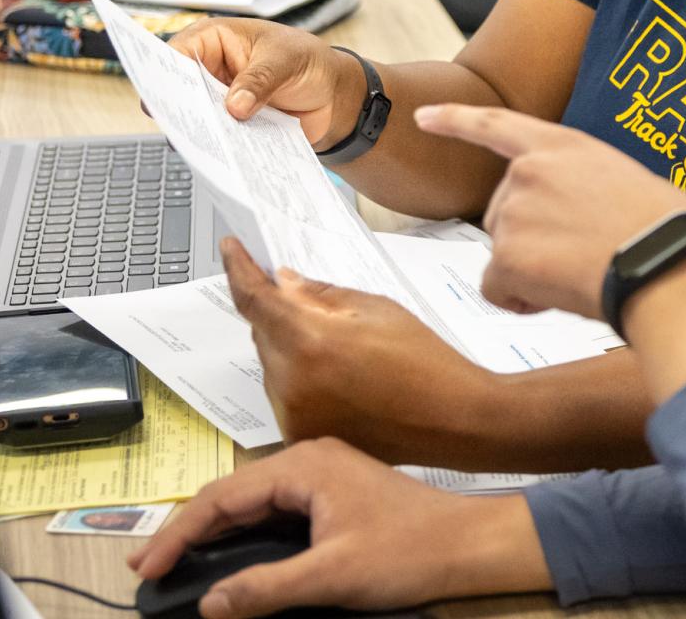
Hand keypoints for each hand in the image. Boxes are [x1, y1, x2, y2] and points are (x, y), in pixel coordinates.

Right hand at [128, 437, 547, 618]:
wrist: (469, 544)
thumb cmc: (410, 552)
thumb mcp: (332, 576)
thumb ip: (266, 588)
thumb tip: (209, 604)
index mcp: (305, 465)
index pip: (222, 497)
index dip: (178, 533)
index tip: (145, 567)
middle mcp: (309, 459)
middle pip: (231, 495)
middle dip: (188, 531)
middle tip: (147, 568)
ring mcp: (323, 474)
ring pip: (252, 502)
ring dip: (214, 532)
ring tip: (174, 562)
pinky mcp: (334, 493)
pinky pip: (275, 509)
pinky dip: (245, 532)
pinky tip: (227, 554)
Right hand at [168, 18, 360, 145]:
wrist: (335, 95)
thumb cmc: (309, 62)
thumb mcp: (287, 61)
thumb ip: (260, 80)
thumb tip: (234, 107)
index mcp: (214, 40)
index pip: (176, 53)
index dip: (163, 74)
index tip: (162, 96)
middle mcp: (210, 70)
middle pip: (179, 90)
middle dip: (180, 108)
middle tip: (181, 127)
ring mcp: (218, 100)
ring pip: (196, 118)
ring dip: (200, 132)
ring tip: (203, 148)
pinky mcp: (232, 126)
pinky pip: (219, 138)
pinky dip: (220, 148)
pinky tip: (223, 159)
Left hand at [221, 240, 497, 465]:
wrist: (455, 421)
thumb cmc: (426, 362)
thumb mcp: (378, 309)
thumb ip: (322, 294)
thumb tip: (284, 282)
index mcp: (309, 340)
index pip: (253, 298)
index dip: (238, 269)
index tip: (231, 249)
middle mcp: (289, 381)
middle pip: (262, 333)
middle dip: (281, 316)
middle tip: (318, 311)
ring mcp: (291, 414)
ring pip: (272, 365)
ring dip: (292, 351)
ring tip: (346, 357)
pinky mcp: (299, 436)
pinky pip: (284, 395)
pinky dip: (301, 381)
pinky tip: (343, 382)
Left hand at [413, 104, 685, 318]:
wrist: (666, 265)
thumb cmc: (668, 230)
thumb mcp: (627, 182)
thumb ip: (586, 188)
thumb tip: (586, 219)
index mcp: (564, 146)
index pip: (496, 125)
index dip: (456, 120)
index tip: (423, 117)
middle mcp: (529, 171)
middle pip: (502, 214)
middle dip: (530, 241)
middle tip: (581, 256)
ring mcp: (514, 211)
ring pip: (504, 256)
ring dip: (532, 272)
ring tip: (584, 273)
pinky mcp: (507, 254)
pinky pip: (498, 290)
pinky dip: (522, 301)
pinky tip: (562, 295)